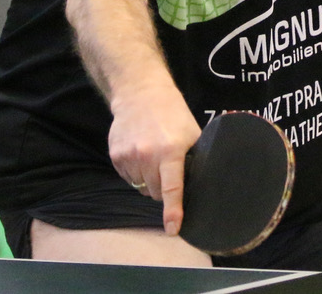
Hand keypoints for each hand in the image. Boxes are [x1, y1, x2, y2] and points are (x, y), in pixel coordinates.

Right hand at [107, 80, 201, 236]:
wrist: (140, 93)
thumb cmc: (172, 113)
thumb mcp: (192, 132)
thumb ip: (195, 159)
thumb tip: (206, 184)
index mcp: (170, 151)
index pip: (172, 188)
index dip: (173, 211)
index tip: (172, 229)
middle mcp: (147, 155)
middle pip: (157, 193)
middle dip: (164, 187)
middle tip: (168, 166)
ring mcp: (129, 156)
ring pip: (142, 187)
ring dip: (149, 179)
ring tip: (153, 154)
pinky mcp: (116, 156)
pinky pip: (128, 178)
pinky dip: (136, 172)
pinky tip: (140, 152)